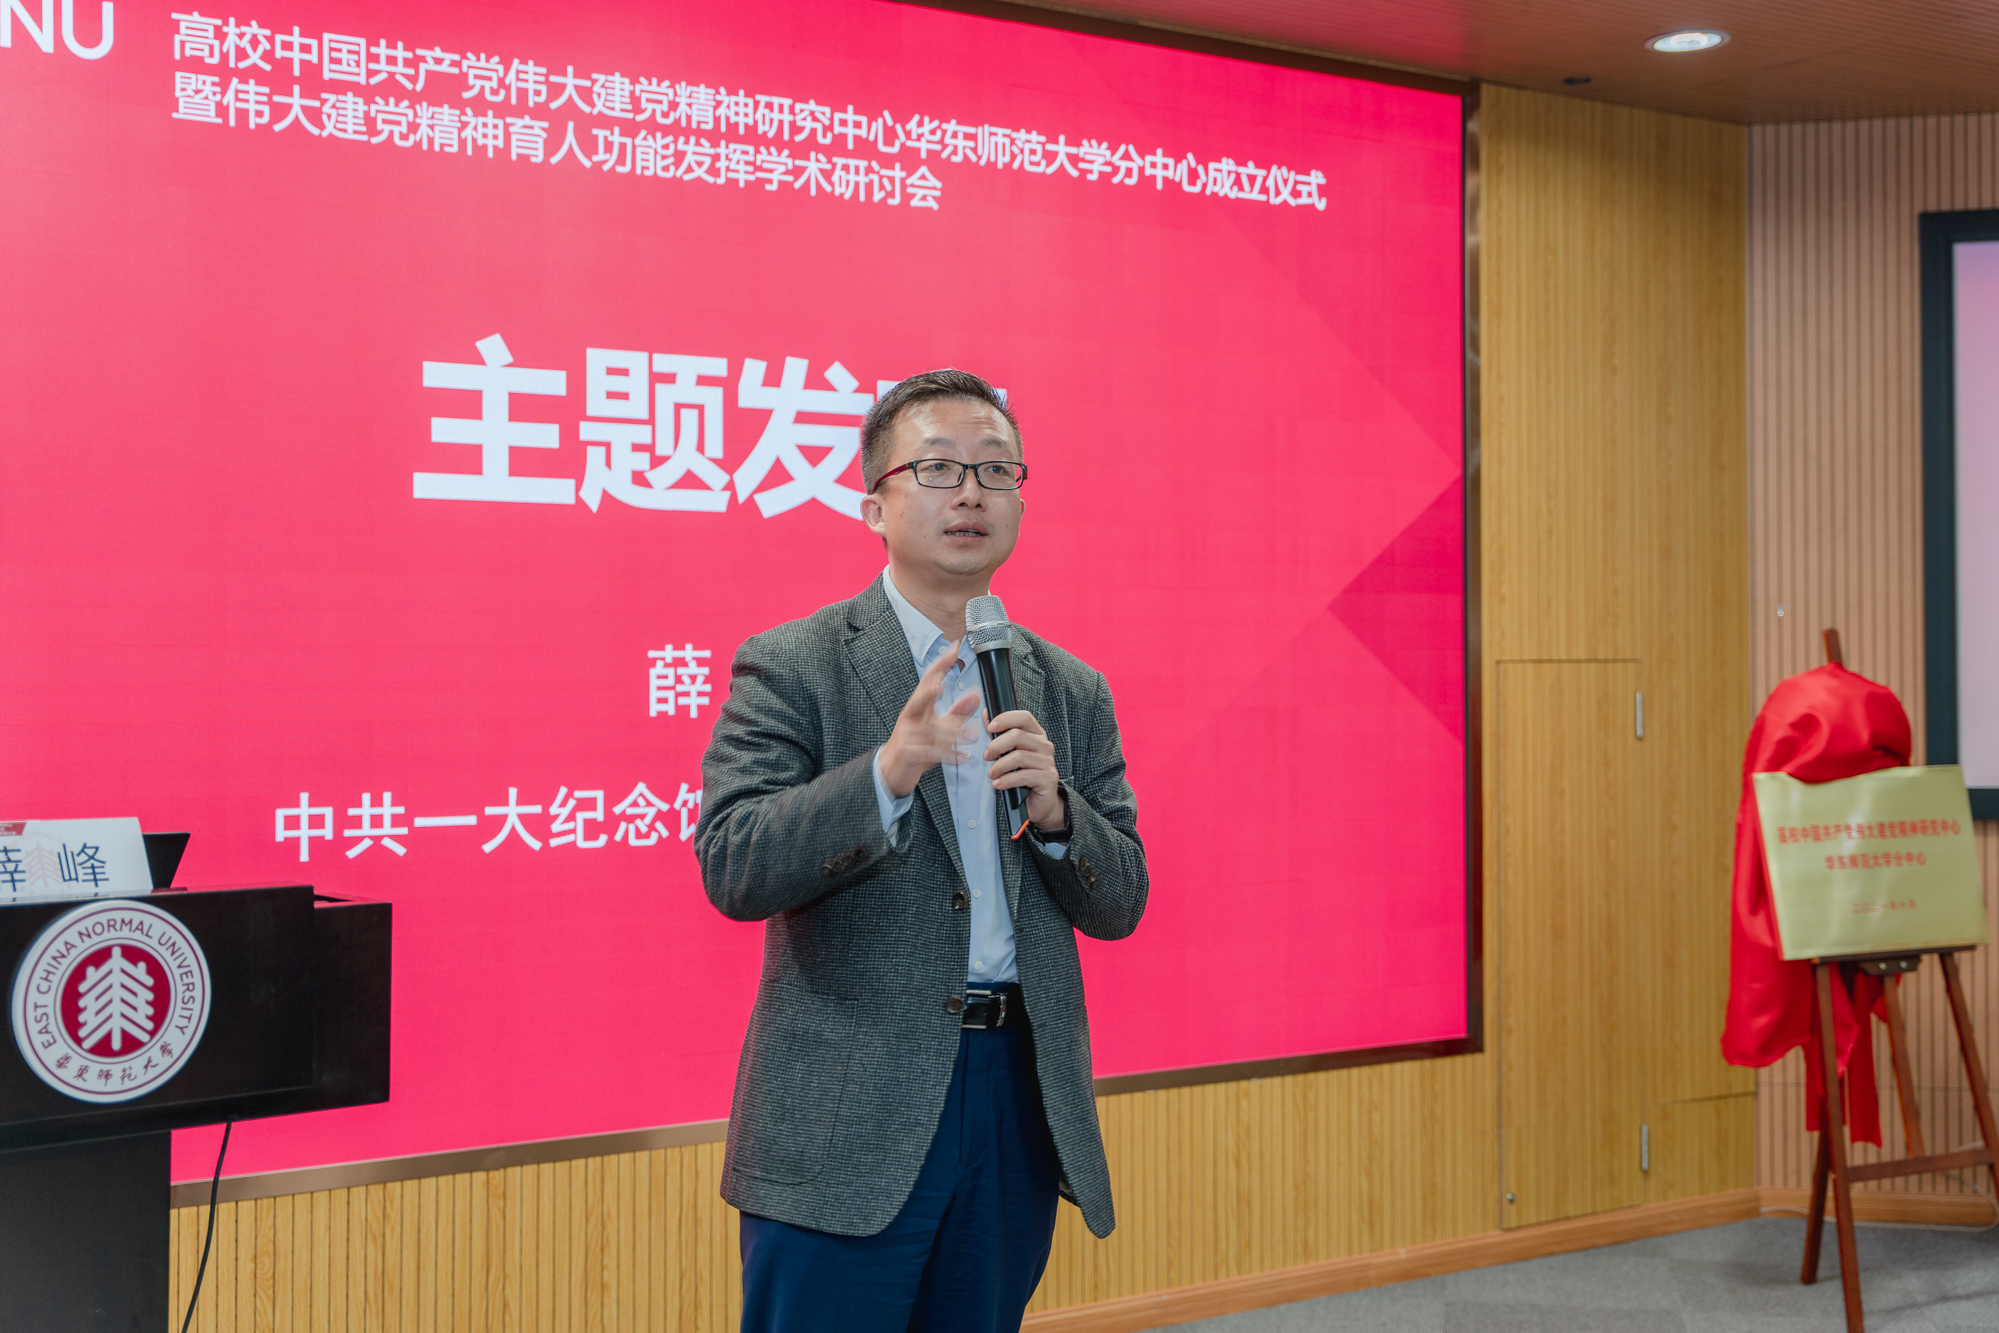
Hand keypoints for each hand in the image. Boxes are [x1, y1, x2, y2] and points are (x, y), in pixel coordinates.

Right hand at [878, 642, 981, 798]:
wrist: (892, 770)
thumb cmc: (916, 745)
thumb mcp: (938, 727)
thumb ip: (958, 712)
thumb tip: (976, 695)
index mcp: (918, 706)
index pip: (929, 679)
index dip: (941, 663)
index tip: (955, 647)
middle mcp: (910, 717)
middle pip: (918, 700)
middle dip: (927, 692)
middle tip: (938, 686)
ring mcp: (906, 735)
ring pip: (930, 731)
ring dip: (953, 735)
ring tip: (973, 737)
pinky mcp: (907, 753)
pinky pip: (928, 752)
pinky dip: (947, 755)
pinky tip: (963, 758)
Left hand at [986, 709, 1066, 831]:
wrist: (1039, 803)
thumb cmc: (1022, 776)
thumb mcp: (1010, 754)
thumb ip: (1000, 735)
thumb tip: (986, 714)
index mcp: (1036, 735)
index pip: (1024, 717)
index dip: (1005, 719)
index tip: (990, 727)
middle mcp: (1045, 746)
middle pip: (1017, 736)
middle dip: (996, 746)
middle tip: (987, 756)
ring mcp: (1048, 762)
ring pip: (1018, 757)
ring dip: (999, 766)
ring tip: (991, 774)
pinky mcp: (1048, 778)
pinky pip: (1023, 776)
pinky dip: (1006, 780)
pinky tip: (998, 784)